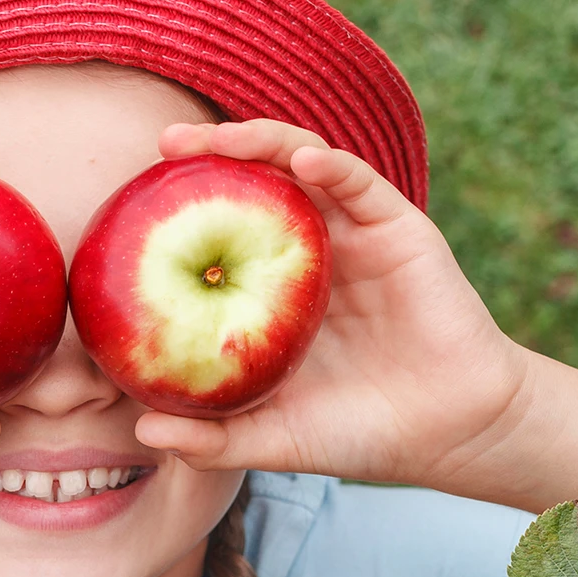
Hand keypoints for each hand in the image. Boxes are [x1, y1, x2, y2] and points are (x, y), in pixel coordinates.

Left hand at [134, 120, 533, 490]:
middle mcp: (308, 253)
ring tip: (217, 137)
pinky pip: (359, 182)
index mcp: (273, 291)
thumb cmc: (359, 434)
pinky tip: (301, 157)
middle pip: (253, 184)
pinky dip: (329, 163)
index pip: (218, 233)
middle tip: (162, 144)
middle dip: (208, 153)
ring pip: (301, 165)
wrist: (453, 435)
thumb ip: (211, 439)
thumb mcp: (273, 439)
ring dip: (259, 140)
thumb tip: (141, 434)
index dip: (177, 211)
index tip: (124, 206)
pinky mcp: (399, 230)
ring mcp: (352, 236)